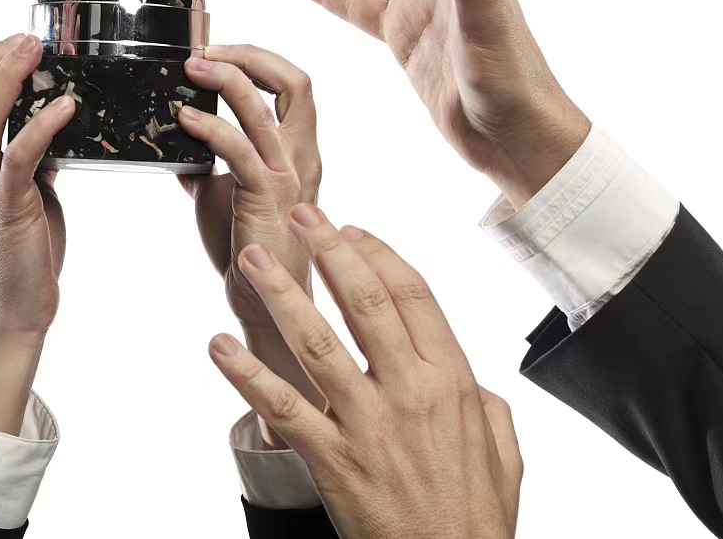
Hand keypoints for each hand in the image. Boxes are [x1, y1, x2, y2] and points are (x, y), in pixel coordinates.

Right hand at [0, 35, 76, 433]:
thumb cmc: (21, 264)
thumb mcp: (23, 198)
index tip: (6, 45)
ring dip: (7, 76)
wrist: (10, 323)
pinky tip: (67, 106)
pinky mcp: (10, 210)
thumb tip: (53, 123)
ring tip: (34, 49)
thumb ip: (28, 161)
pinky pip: (21, 156)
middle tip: (21, 37)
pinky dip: (44, 123)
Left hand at [176, 45, 323, 434]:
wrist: (263, 303)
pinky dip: (211, 127)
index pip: (291, 82)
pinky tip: (182, 120)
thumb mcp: (219, 185)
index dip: (256, 56)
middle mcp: (300, 154)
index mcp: (295, 146)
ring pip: (269, 106)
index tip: (213, 47)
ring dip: (227, 79)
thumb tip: (166, 125)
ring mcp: (288, 176)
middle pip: (296, 80)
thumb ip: (204, 153)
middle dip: (251, 54)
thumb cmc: (245, 243)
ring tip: (189, 68)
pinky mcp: (266, 200)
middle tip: (204, 49)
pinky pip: (241, 151)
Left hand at [210, 210, 523, 538]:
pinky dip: (246, 375)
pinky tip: (218, 347)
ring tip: (251, 260)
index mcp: (453, 381)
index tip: (350, 229)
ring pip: (318, 342)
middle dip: (329, 250)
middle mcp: (410, 393)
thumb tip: (473, 379)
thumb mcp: (504, 452)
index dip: (377, 253)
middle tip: (299, 214)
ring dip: (281, 294)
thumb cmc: (474, 519)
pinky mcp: (333, 459)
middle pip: (366, 302)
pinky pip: (283, 408)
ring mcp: (369, 425)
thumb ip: (486, 405)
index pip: (413, 294)